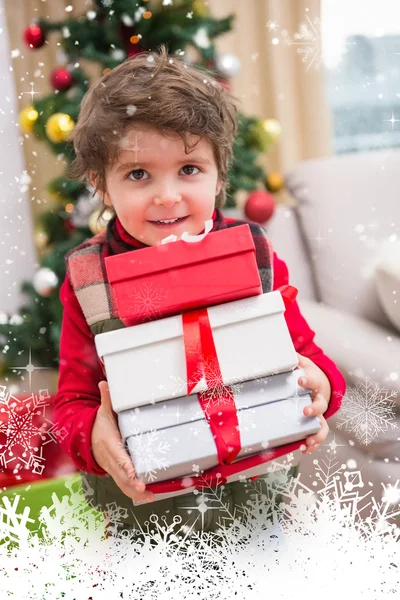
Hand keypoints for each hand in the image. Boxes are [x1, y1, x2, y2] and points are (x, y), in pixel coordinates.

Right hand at [91, 381, 154, 502]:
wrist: (87, 439)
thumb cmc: (99, 425)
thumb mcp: (103, 411)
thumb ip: (107, 399)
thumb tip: (104, 383)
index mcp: (109, 444)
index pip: (117, 455)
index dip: (124, 463)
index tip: (132, 471)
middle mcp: (109, 459)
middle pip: (120, 473)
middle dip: (132, 482)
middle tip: (143, 487)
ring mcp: (112, 468)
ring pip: (122, 483)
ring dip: (135, 491)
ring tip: (149, 496)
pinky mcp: (116, 474)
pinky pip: (124, 486)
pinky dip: (134, 493)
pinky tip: (147, 497)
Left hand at [296, 353, 330, 454]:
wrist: (322, 383)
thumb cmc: (307, 372)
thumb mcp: (302, 363)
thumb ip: (293, 358)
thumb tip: (281, 348)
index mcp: (314, 382)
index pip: (313, 380)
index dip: (307, 380)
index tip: (301, 380)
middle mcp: (319, 398)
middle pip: (320, 404)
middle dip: (313, 408)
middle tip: (305, 411)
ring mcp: (319, 412)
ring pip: (323, 424)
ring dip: (317, 433)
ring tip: (308, 441)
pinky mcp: (317, 423)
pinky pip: (318, 434)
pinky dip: (313, 443)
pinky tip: (305, 449)